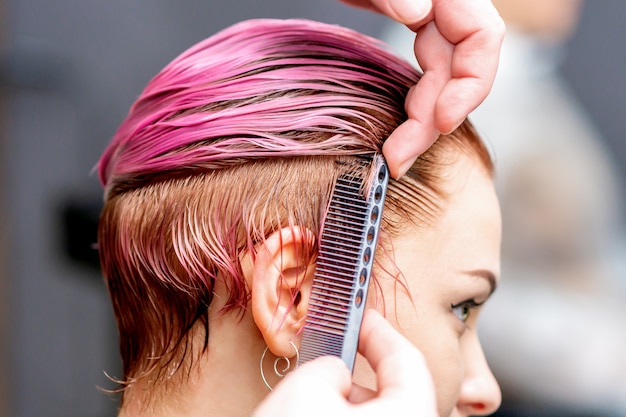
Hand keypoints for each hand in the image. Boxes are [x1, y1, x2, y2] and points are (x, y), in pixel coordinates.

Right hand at [252, 309, 436, 416]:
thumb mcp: (305, 390)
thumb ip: (329, 364)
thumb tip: (335, 369)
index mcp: (410, 413)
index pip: (407, 358)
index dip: (379, 328)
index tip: (359, 313)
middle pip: (393, 389)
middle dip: (357, 366)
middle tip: (330, 353)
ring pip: (375, 412)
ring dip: (344, 397)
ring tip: (309, 393)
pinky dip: (341, 415)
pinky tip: (312, 413)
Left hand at [341, 0, 504, 177]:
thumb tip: (419, 13)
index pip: (482, 39)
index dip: (468, 86)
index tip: (441, 121)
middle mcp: (447, 6)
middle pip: (460, 71)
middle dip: (433, 120)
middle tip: (399, 159)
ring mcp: (432, 18)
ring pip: (442, 78)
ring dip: (422, 121)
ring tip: (395, 155)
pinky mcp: (416, 29)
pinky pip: (426, 72)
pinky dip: (414, 103)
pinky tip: (400, 126)